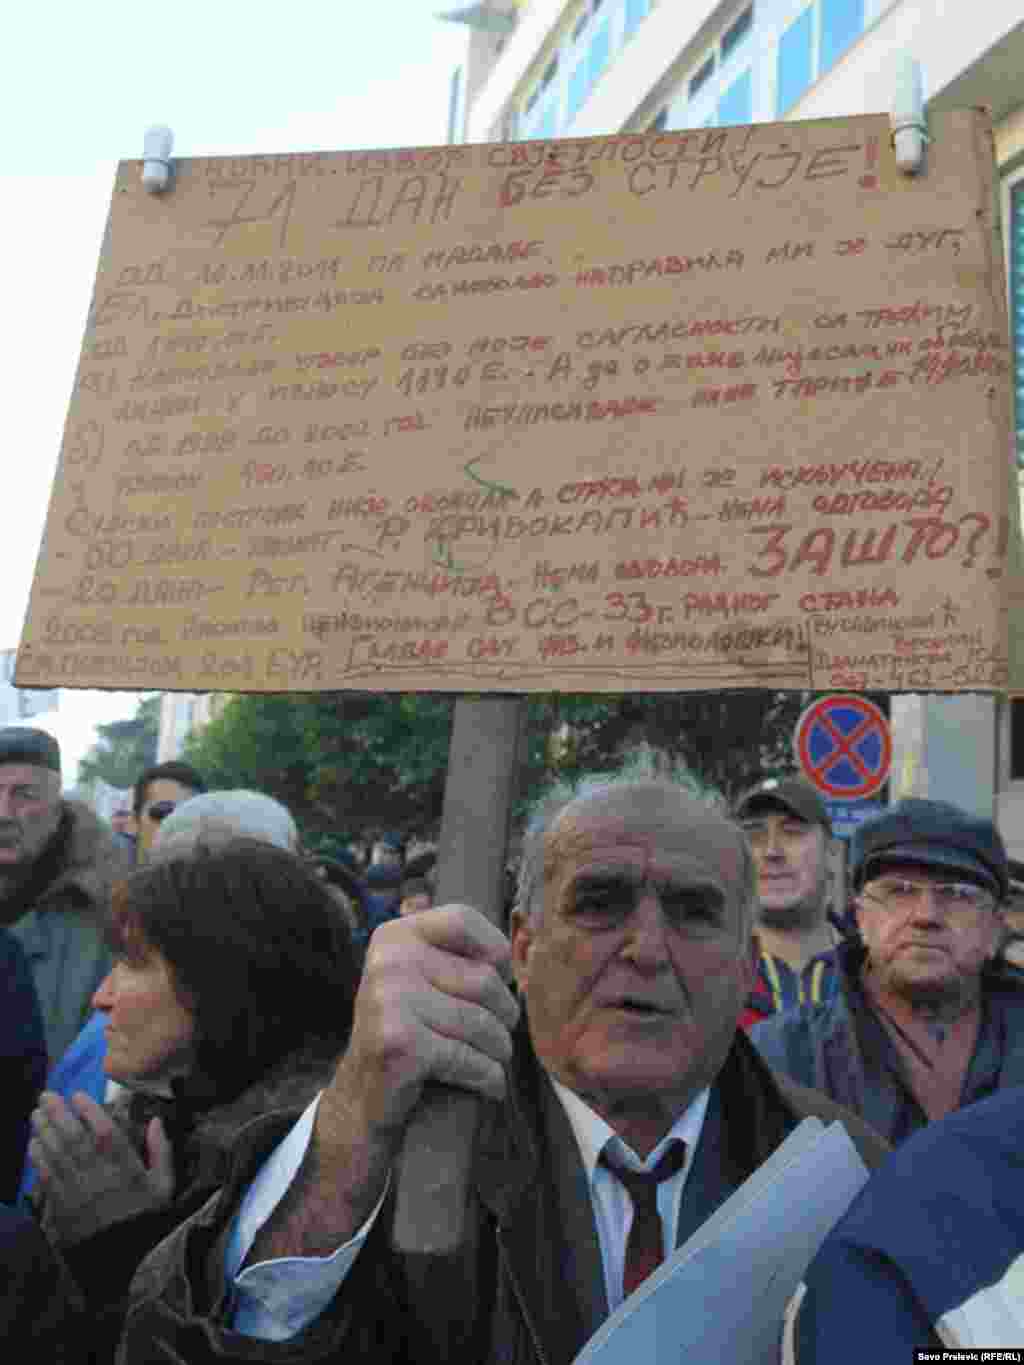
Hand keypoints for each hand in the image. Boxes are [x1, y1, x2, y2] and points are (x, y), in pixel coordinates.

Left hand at [30, 1091, 174, 1245]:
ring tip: (35, 1114)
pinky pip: (46, 1177)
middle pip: (74, 1138)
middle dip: (58, 1114)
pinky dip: (38, 1159)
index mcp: (125, 1166)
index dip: (89, 1111)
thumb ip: (161, 1151)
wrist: (124, 1259)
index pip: (104, 1131)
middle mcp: (98, 1173)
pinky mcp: (62, 1205)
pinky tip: (32, 1144)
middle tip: (46, 1096)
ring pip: (57, 1154)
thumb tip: (156, 1120)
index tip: (78, 1095)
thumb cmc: (147, 1218)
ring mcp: (77, 1189)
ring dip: (44, 1131)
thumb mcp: (165, 1185)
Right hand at [246, 905, 519, 1263]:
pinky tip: (488, 1085)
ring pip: (482, 1023)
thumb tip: (518, 955)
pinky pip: (471, 1058)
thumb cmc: (407, 1032)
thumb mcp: (420, 980)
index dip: (495, 949)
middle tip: (499, 1034)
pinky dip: (489, 1077)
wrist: (362, 1098)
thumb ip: (457, 957)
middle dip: (505, 1014)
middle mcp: (388, 961)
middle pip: (484, 980)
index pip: (462, 919)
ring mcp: (390, 1001)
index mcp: (394, 937)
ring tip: (494, 1060)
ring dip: (500, 1050)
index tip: (502, 976)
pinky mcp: (400, 1044)